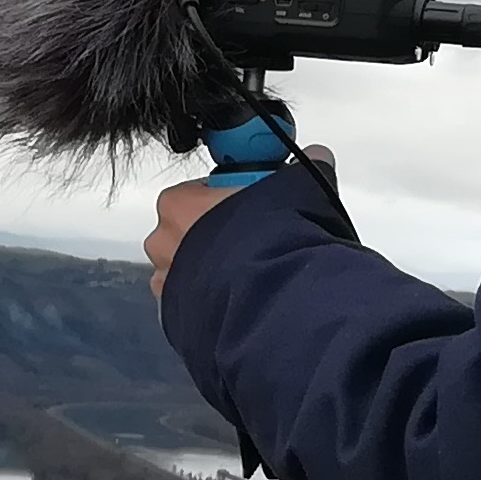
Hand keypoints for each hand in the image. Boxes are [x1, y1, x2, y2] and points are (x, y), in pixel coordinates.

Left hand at [145, 150, 328, 301]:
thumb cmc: (271, 243)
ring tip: (252, 273)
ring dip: (214, 270)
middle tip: (256, 240)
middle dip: (220, 235)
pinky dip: (212, 301)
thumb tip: (317, 160)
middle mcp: (163, 243)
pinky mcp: (177, 319)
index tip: (253, 205)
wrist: (271, 301)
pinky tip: (243, 297)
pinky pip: (193, 303)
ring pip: (188, 269)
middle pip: (189, 232)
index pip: (199, 191)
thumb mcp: (297, 190)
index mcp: (178, 203)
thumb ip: (302, 173)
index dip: (230, 198)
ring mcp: (167, 283)